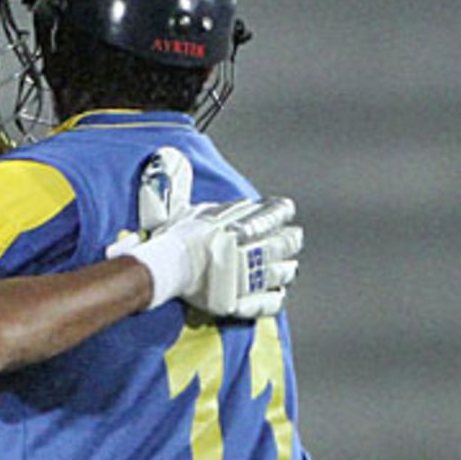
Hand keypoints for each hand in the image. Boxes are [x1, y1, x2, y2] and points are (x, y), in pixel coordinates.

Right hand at [110, 146, 301, 318]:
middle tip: (296, 237)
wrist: (165, 270)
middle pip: (278, 244)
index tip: (287, 209)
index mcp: (237, 224)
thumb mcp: (178, 205)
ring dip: (286, 268)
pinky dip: (273, 298)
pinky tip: (279, 294)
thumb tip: (170, 157)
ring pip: (276, 272)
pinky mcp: (238, 302)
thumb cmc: (172, 240)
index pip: (269, 214)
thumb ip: (181, 186)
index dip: (280, 211)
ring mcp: (244, 277)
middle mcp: (246, 249)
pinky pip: (264, 303)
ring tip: (291, 266)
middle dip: (290, 240)